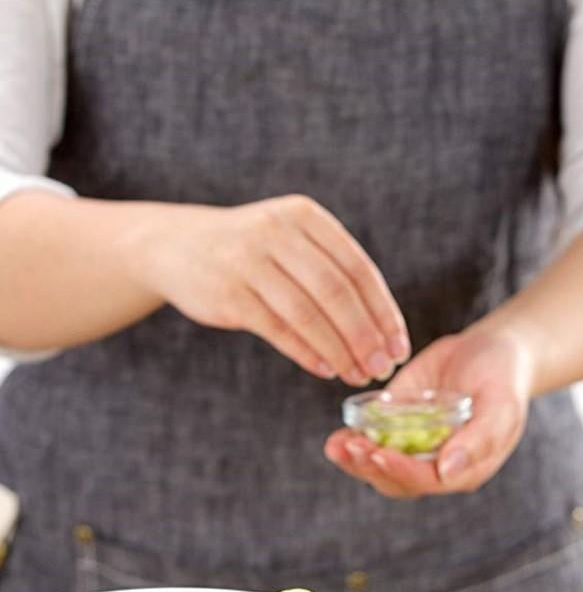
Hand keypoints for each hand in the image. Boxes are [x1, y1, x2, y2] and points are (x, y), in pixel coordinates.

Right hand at [139, 195, 408, 383]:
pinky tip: (326, 369)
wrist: (174, 245)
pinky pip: (278, 329)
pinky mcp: (227, 293)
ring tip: (357, 374)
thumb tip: (384, 334)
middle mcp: (277, 231)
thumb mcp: (294, 242)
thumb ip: (333, 272)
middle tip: (382, 368)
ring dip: (339, 350)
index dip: (384, 312)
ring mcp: (248, 260)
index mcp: (306, 216)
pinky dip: (306, 353)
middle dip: (365, 336)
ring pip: (308, 314)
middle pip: (336, 292)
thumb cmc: (253, 252)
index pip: (358, 269)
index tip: (399, 347)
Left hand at [325, 328, 534, 496]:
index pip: (427, 481)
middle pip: (396, 480)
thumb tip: (447, 471)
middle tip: (349, 447)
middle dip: (370, 466)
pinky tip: (338, 435)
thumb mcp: (501, 405)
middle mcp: (435, 465)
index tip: (379, 454)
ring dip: (355, 460)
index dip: (401, 470)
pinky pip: (372, 440)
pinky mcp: (398, 425)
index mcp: (464, 468)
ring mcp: (414, 446)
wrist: (491, 350)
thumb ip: (479, 439)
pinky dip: (353, 439)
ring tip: (336, 444)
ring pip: (379, 466)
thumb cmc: (504, 378)